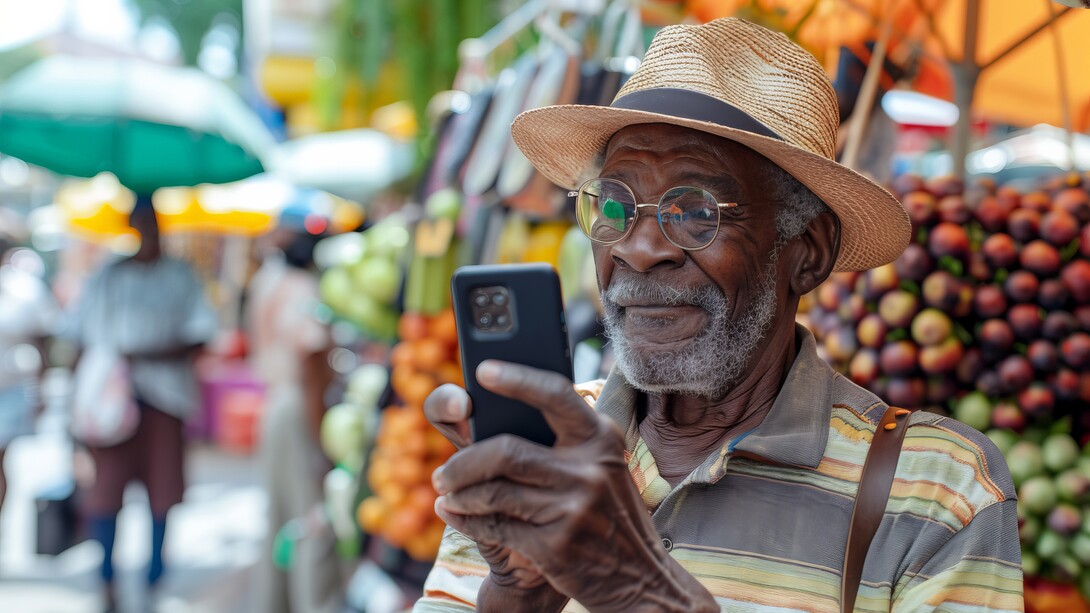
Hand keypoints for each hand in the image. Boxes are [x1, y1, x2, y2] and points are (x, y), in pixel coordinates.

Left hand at [431, 361, 716, 612]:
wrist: (640, 580)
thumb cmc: (606, 516)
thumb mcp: (601, 470)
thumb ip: (561, 444)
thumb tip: (489, 418)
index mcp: (601, 438)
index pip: (555, 394)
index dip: (517, 380)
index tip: (483, 370)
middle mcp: (590, 468)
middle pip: (504, 450)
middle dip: (462, 463)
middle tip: (442, 473)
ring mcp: (574, 507)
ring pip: (493, 492)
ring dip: (460, 495)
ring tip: (447, 495)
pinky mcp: (557, 545)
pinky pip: (496, 526)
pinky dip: (468, 521)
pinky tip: (457, 517)